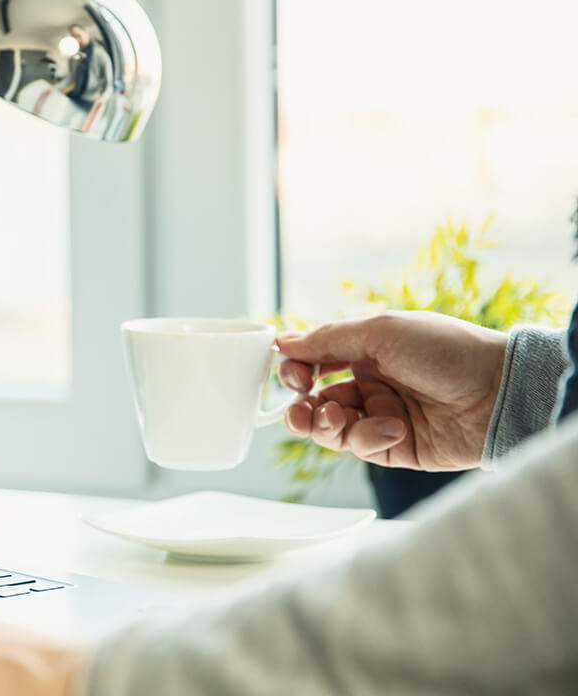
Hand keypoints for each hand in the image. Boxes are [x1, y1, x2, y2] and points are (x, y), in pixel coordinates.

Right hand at [277, 311, 507, 470]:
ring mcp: (383, 418)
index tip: (292, 376)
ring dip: (325, 426)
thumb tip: (281, 341)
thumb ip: (328, 340)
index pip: (314, 364)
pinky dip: (369, 438)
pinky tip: (392, 427)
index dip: (295, 372)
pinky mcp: (397, 449)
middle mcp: (371, 385)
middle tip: (299, 410)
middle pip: (316, 402)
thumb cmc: (448, 351)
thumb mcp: (381, 332)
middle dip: (301, 408)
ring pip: (332, 430)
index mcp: (366, 352)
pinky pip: (362, 448)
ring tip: (334, 420)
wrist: (500, 391)